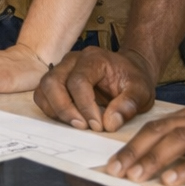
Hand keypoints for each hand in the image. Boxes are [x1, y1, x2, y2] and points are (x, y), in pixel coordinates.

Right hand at [33, 45, 156, 131]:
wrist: (128, 71)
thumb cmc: (132, 80)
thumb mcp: (141, 91)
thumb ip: (129, 105)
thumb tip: (110, 123)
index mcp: (93, 58)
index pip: (78, 81)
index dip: (85, 107)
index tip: (98, 126)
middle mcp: (72, 60)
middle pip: (53, 82)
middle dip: (65, 109)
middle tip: (82, 127)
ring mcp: (61, 69)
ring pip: (44, 89)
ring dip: (56, 111)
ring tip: (76, 124)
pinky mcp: (56, 81)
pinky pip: (42, 95)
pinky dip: (51, 110)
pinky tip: (69, 120)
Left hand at [102, 101, 184, 185]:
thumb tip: (159, 153)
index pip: (156, 127)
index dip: (132, 144)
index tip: (114, 161)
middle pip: (160, 132)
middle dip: (134, 152)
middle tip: (115, 169)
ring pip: (179, 142)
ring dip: (154, 159)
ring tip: (137, 176)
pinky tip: (173, 180)